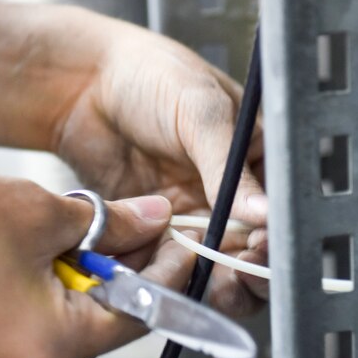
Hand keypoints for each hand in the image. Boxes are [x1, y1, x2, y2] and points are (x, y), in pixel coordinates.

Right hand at [0, 161, 194, 357]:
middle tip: (123, 228)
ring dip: (64, 292)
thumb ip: (106, 225)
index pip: (135, 317)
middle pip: (91, 332)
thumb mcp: (32, 209)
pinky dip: (23, 309)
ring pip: (49, 338)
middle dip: (111, 278)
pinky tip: (11, 265)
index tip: (178, 243)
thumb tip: (151, 223)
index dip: (163, 273)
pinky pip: (8, 347)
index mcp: (42, 351)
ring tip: (57, 237)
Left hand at [50, 11, 268, 313]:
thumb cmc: (152, 76)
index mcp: (255, 164)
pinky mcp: (148, 233)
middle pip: (245, 255)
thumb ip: (229, 166)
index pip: (275, 216)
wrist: (82, 82)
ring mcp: (187, 219)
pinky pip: (159, 266)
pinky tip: (148, 273)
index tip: (256, 251)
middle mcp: (227, 199)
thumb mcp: (201, 112)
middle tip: (225, 276)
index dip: (270, 241)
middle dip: (239, 275)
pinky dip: (156, 276)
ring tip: (184, 277)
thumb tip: (265, 213)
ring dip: (196, 282)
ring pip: (203, 270)